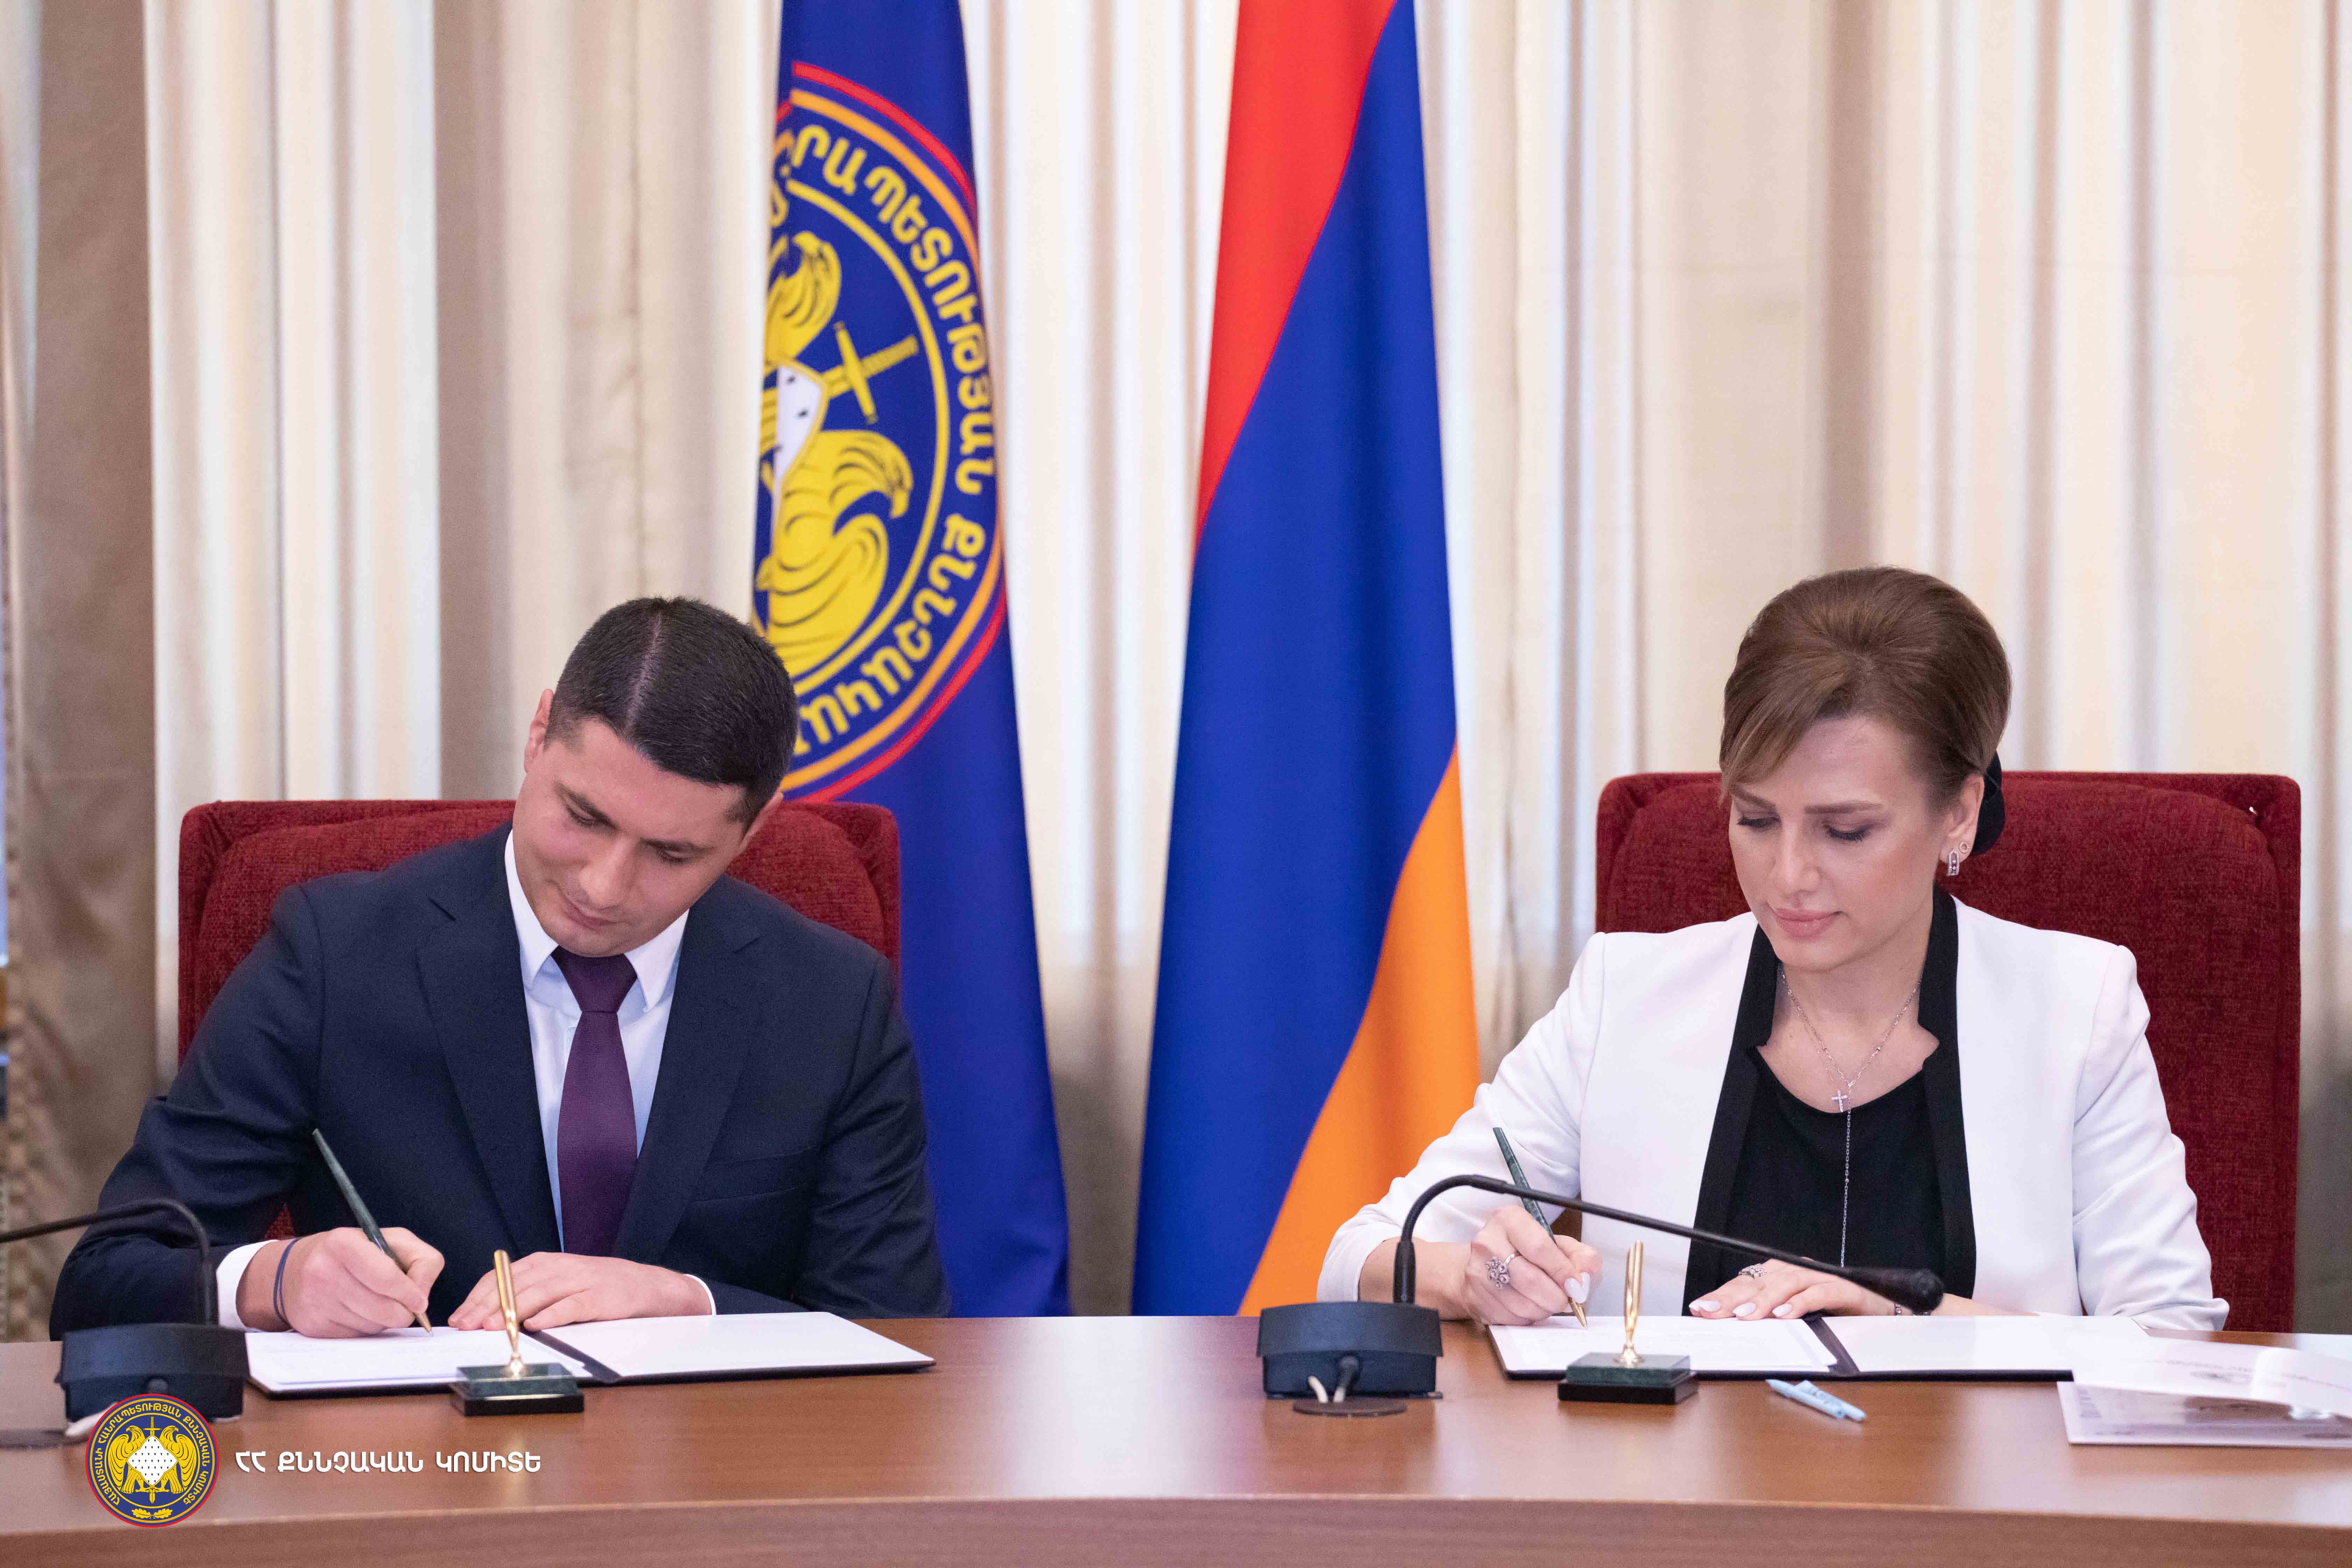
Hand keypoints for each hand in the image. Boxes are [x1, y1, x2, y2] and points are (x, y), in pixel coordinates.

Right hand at [240, 1227, 441, 1336]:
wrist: (294, 1270)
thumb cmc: (355, 1253)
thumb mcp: (392, 1241)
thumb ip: (422, 1261)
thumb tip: (422, 1297)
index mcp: (343, 1244)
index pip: (386, 1277)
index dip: (409, 1294)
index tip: (420, 1302)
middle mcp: (323, 1271)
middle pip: (382, 1309)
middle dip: (403, 1313)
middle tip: (405, 1307)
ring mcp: (314, 1301)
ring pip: (371, 1327)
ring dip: (383, 1320)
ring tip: (376, 1302)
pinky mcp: (311, 1326)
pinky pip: (355, 1337)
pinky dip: (364, 1328)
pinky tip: (357, 1311)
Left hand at [447, 1253, 709, 1330]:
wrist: (646, 1286)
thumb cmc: (596, 1289)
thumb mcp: (559, 1284)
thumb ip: (528, 1294)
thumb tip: (485, 1317)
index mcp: (544, 1263)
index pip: (501, 1277)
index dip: (477, 1297)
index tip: (459, 1317)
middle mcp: (559, 1267)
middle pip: (515, 1284)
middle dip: (486, 1306)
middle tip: (466, 1325)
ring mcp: (581, 1280)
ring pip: (539, 1293)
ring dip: (512, 1310)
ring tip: (491, 1327)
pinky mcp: (600, 1296)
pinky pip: (572, 1305)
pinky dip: (552, 1315)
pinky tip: (535, 1326)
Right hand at [1461, 1207, 1601, 1325]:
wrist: (1488, 1267)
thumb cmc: (1529, 1254)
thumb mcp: (1561, 1246)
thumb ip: (1582, 1257)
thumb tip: (1584, 1281)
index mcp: (1509, 1220)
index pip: (1539, 1247)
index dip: (1563, 1270)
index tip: (1576, 1285)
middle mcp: (1487, 1242)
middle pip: (1531, 1279)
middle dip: (1556, 1296)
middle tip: (1566, 1300)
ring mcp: (1478, 1271)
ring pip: (1522, 1303)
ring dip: (1544, 1309)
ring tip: (1547, 1301)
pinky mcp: (1475, 1298)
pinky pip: (1511, 1317)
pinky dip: (1528, 1317)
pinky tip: (1529, 1306)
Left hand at [1689, 1259, 1891, 1319]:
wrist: (1880, 1309)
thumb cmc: (1832, 1314)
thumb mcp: (1794, 1318)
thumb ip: (1768, 1318)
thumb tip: (1733, 1327)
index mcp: (1782, 1277)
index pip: (1746, 1284)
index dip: (1723, 1295)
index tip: (1699, 1308)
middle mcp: (1798, 1272)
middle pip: (1760, 1282)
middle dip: (1733, 1298)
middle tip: (1711, 1312)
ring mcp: (1820, 1278)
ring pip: (1786, 1284)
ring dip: (1764, 1301)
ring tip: (1745, 1317)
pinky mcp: (1843, 1289)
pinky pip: (1819, 1293)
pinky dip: (1801, 1303)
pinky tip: (1785, 1315)